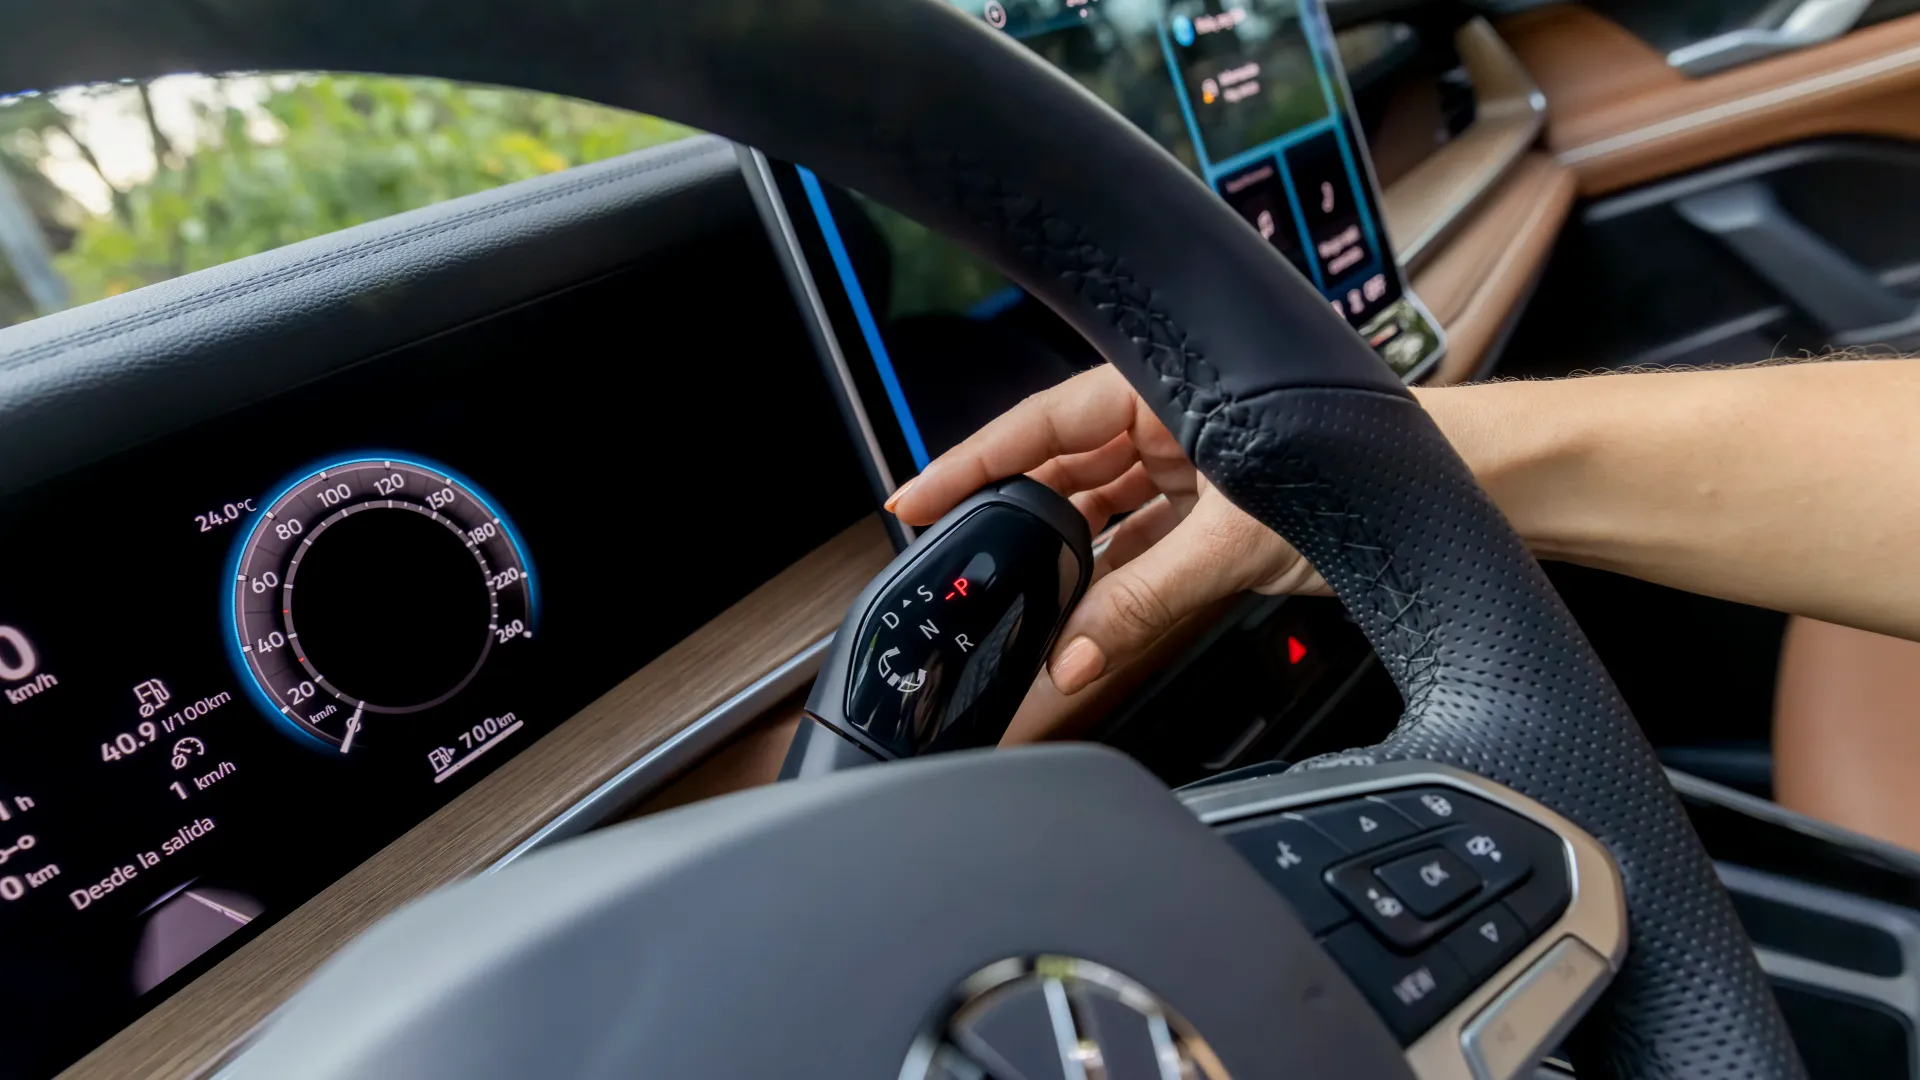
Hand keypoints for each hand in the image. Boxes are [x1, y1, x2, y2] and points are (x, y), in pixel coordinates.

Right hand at [887, 364, 1326, 695]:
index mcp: (1160, 389)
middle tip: (960, 572)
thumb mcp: (1236, 538)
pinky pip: (1142, 556)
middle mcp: (1168, 424)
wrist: (1452, 493)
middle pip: (1062, 478)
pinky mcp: (1217, 520)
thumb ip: (1145, 601)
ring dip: (1063, 573)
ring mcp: (1192, 474)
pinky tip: (1083, 630)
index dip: (970, 465)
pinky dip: (1114, 593)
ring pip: (1100, 525)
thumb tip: (1076, 657)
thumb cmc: (1361, 464)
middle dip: (1012, 529)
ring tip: (1017, 615)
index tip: (915, 501)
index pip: (1038, 426)